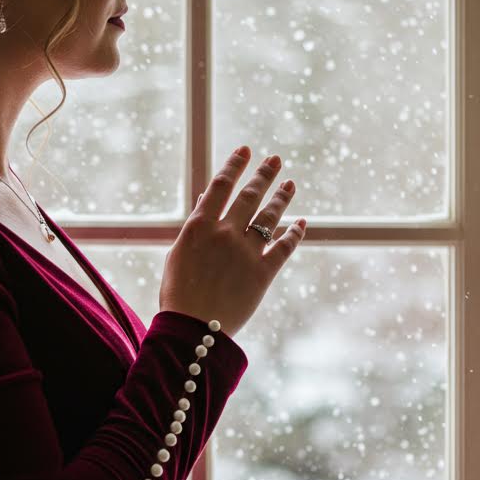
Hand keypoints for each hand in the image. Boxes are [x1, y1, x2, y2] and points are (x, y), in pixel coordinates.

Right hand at [159, 147, 306, 339]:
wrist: (193, 329)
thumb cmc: (178, 295)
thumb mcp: (178, 255)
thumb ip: (195, 228)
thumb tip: (205, 202)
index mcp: (199, 227)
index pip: (221, 186)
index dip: (235, 165)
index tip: (246, 150)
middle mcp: (225, 233)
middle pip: (250, 196)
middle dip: (264, 174)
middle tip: (276, 160)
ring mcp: (246, 252)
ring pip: (270, 217)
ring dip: (282, 198)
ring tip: (290, 184)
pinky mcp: (263, 273)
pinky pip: (284, 247)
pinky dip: (295, 233)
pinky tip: (301, 223)